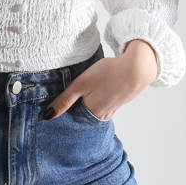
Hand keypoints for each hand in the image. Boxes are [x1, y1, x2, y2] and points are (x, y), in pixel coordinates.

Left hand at [43, 39, 158, 120]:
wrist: (138, 66)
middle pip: (82, 114)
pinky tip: (96, 90)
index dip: (63, 111)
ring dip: (86, 103)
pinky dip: (97, 98)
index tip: (53, 106)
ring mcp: (112, 108)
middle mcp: (103, 114)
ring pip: (93, 108)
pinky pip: (103, 103)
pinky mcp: (119, 100)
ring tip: (80, 93)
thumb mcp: (81, 84)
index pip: (72, 117)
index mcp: (92, 113)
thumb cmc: (109, 73)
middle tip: (66, 97)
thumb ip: (65, 100)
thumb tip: (48, 116)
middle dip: (73, 108)